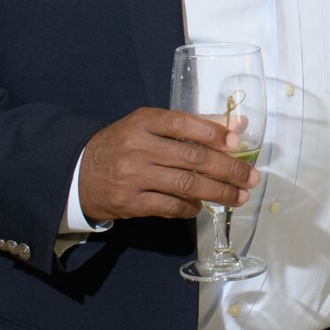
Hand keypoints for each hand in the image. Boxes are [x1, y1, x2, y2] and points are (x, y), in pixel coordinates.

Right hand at [77, 108, 259, 221]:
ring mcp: (133, 176)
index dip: (215, 134)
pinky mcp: (130, 202)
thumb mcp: (151, 126)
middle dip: (228, 169)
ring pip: (186, 185)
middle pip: (192, 158)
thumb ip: (193, 125)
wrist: (78, 173)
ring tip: (239, 197)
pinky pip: (170, 206)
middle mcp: (138, 147)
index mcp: (144, 122)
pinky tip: (202, 206)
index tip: (237, 144)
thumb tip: (238, 127)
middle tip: (251, 178)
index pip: (185, 124)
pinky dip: (191, 207)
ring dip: (219, 193)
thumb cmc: (124, 145)